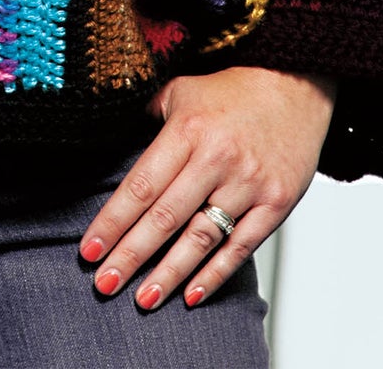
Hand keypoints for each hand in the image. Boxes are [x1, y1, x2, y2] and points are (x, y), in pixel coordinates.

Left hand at [78, 65, 335, 310]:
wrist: (294, 83)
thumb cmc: (231, 91)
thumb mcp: (181, 91)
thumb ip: (148, 121)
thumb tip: (112, 148)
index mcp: (188, 129)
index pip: (141, 185)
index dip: (113, 221)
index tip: (89, 249)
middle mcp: (217, 158)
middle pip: (165, 217)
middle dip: (131, 255)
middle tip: (104, 283)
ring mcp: (249, 183)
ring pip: (201, 238)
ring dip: (169, 273)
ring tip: (143, 298)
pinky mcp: (277, 202)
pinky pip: (242, 246)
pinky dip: (216, 274)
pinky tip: (192, 294)